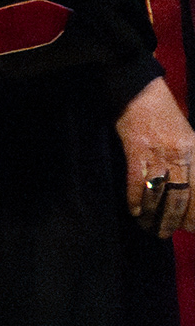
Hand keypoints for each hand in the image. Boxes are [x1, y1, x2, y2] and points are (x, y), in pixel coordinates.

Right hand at [119, 78, 194, 233]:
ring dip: (158, 213)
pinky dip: (136, 198)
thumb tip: (190, 183)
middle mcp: (179, 154)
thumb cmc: (163, 112)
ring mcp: (156, 152)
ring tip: (156, 230)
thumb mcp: (186, 134)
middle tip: (177, 233)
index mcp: (193, 150)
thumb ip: (190, 158)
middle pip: (183, 193)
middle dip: (181, 217)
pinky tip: (136, 211)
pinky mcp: (136, 150)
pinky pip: (137, 180)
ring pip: (161, 191)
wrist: (139, 91)